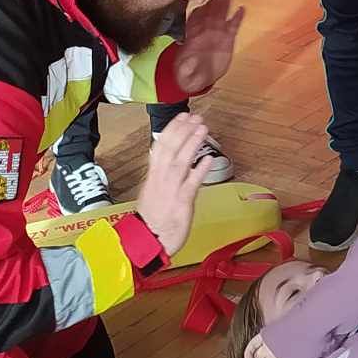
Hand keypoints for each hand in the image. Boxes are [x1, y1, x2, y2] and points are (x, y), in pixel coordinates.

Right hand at [135, 111, 209, 256]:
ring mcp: (171, 190)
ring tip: (203, 129)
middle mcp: (161, 180)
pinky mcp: (182, 202)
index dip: (171, 130)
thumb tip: (173, 161)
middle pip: (171, 149)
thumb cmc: (152, 219)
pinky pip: (192, 183)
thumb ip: (163, 175)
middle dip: (183, 131)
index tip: (182, 116)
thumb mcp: (153, 191)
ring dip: (192, 143)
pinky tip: (209, 158)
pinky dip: (200, 170)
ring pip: (181, 162)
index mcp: (153, 176)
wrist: (148, 241)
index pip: (160, 146)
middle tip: (196, 117)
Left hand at [170, 0, 243, 93]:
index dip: (198, 14)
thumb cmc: (190, 72)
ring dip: (224, 7)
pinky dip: (237, 18)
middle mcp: (204, 34)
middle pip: (209, 16)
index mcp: (193, 40)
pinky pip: (233, 27)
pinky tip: (241, 10)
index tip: (202, 6)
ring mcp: (216, 35)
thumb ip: (187, 68)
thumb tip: (188, 63)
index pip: (195, 22)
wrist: (199, 77)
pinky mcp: (227, 40)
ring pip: (220, 18)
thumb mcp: (185, 73)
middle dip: (213, 6)